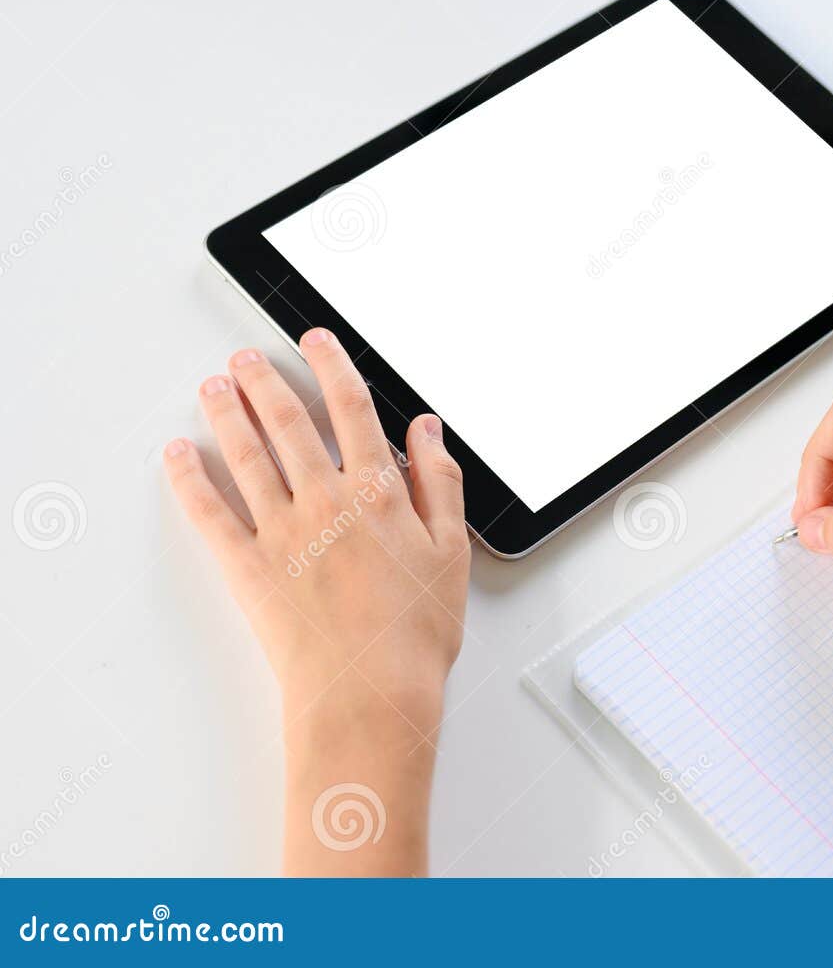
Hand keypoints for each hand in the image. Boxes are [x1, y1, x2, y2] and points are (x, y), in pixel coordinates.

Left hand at [164, 327, 469, 873]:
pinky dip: (189, 480)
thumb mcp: (452, 550)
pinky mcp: (248, 568)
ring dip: (227, 415)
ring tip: (213, 387)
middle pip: (289, 423)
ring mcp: (282, 532)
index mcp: (378, 493)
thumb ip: (439, 482)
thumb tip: (427, 432)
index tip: (317, 342)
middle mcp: (325, 501)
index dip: (333, 368)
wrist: (371, 692)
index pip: (352, 411)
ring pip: (246, 456)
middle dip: (265, 382)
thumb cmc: (416, 633)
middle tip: (246, 359)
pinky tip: (177, 456)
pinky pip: (210, 514)